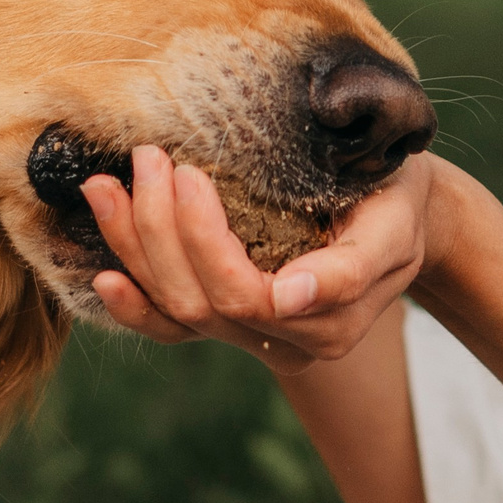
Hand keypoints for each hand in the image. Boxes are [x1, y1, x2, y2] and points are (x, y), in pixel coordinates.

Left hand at [82, 147, 439, 370]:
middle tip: (150, 157)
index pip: (243, 294)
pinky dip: (133, 305)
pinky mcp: (227, 322)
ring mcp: (252, 337)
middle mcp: (287, 344)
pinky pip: (172, 328)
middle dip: (159, 230)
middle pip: (199, 302)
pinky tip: (103, 275)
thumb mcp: (393, 223)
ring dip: (132, 250)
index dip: (203, 239)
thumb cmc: (396, 202)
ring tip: (106, 187)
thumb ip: (350, 267)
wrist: (399, 212)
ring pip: (176, 312)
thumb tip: (290, 298)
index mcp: (329, 323)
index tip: (189, 171)